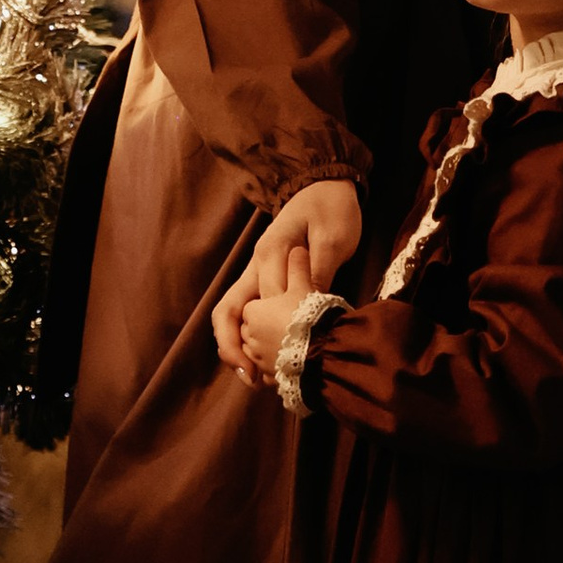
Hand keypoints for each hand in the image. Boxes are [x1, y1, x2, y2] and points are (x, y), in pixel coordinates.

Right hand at [209, 174, 360, 373]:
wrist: (324, 185)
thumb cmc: (332, 208)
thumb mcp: (334, 237)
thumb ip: (318, 269)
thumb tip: (308, 308)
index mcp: (270, 253)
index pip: (258, 302)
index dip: (261, 335)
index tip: (271, 363)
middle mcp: (256, 264)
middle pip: (228, 310)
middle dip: (231, 346)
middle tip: (250, 378)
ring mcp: (257, 271)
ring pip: (233, 313)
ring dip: (237, 346)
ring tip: (253, 378)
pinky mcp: (264, 278)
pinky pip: (247, 311)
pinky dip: (248, 337)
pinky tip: (264, 359)